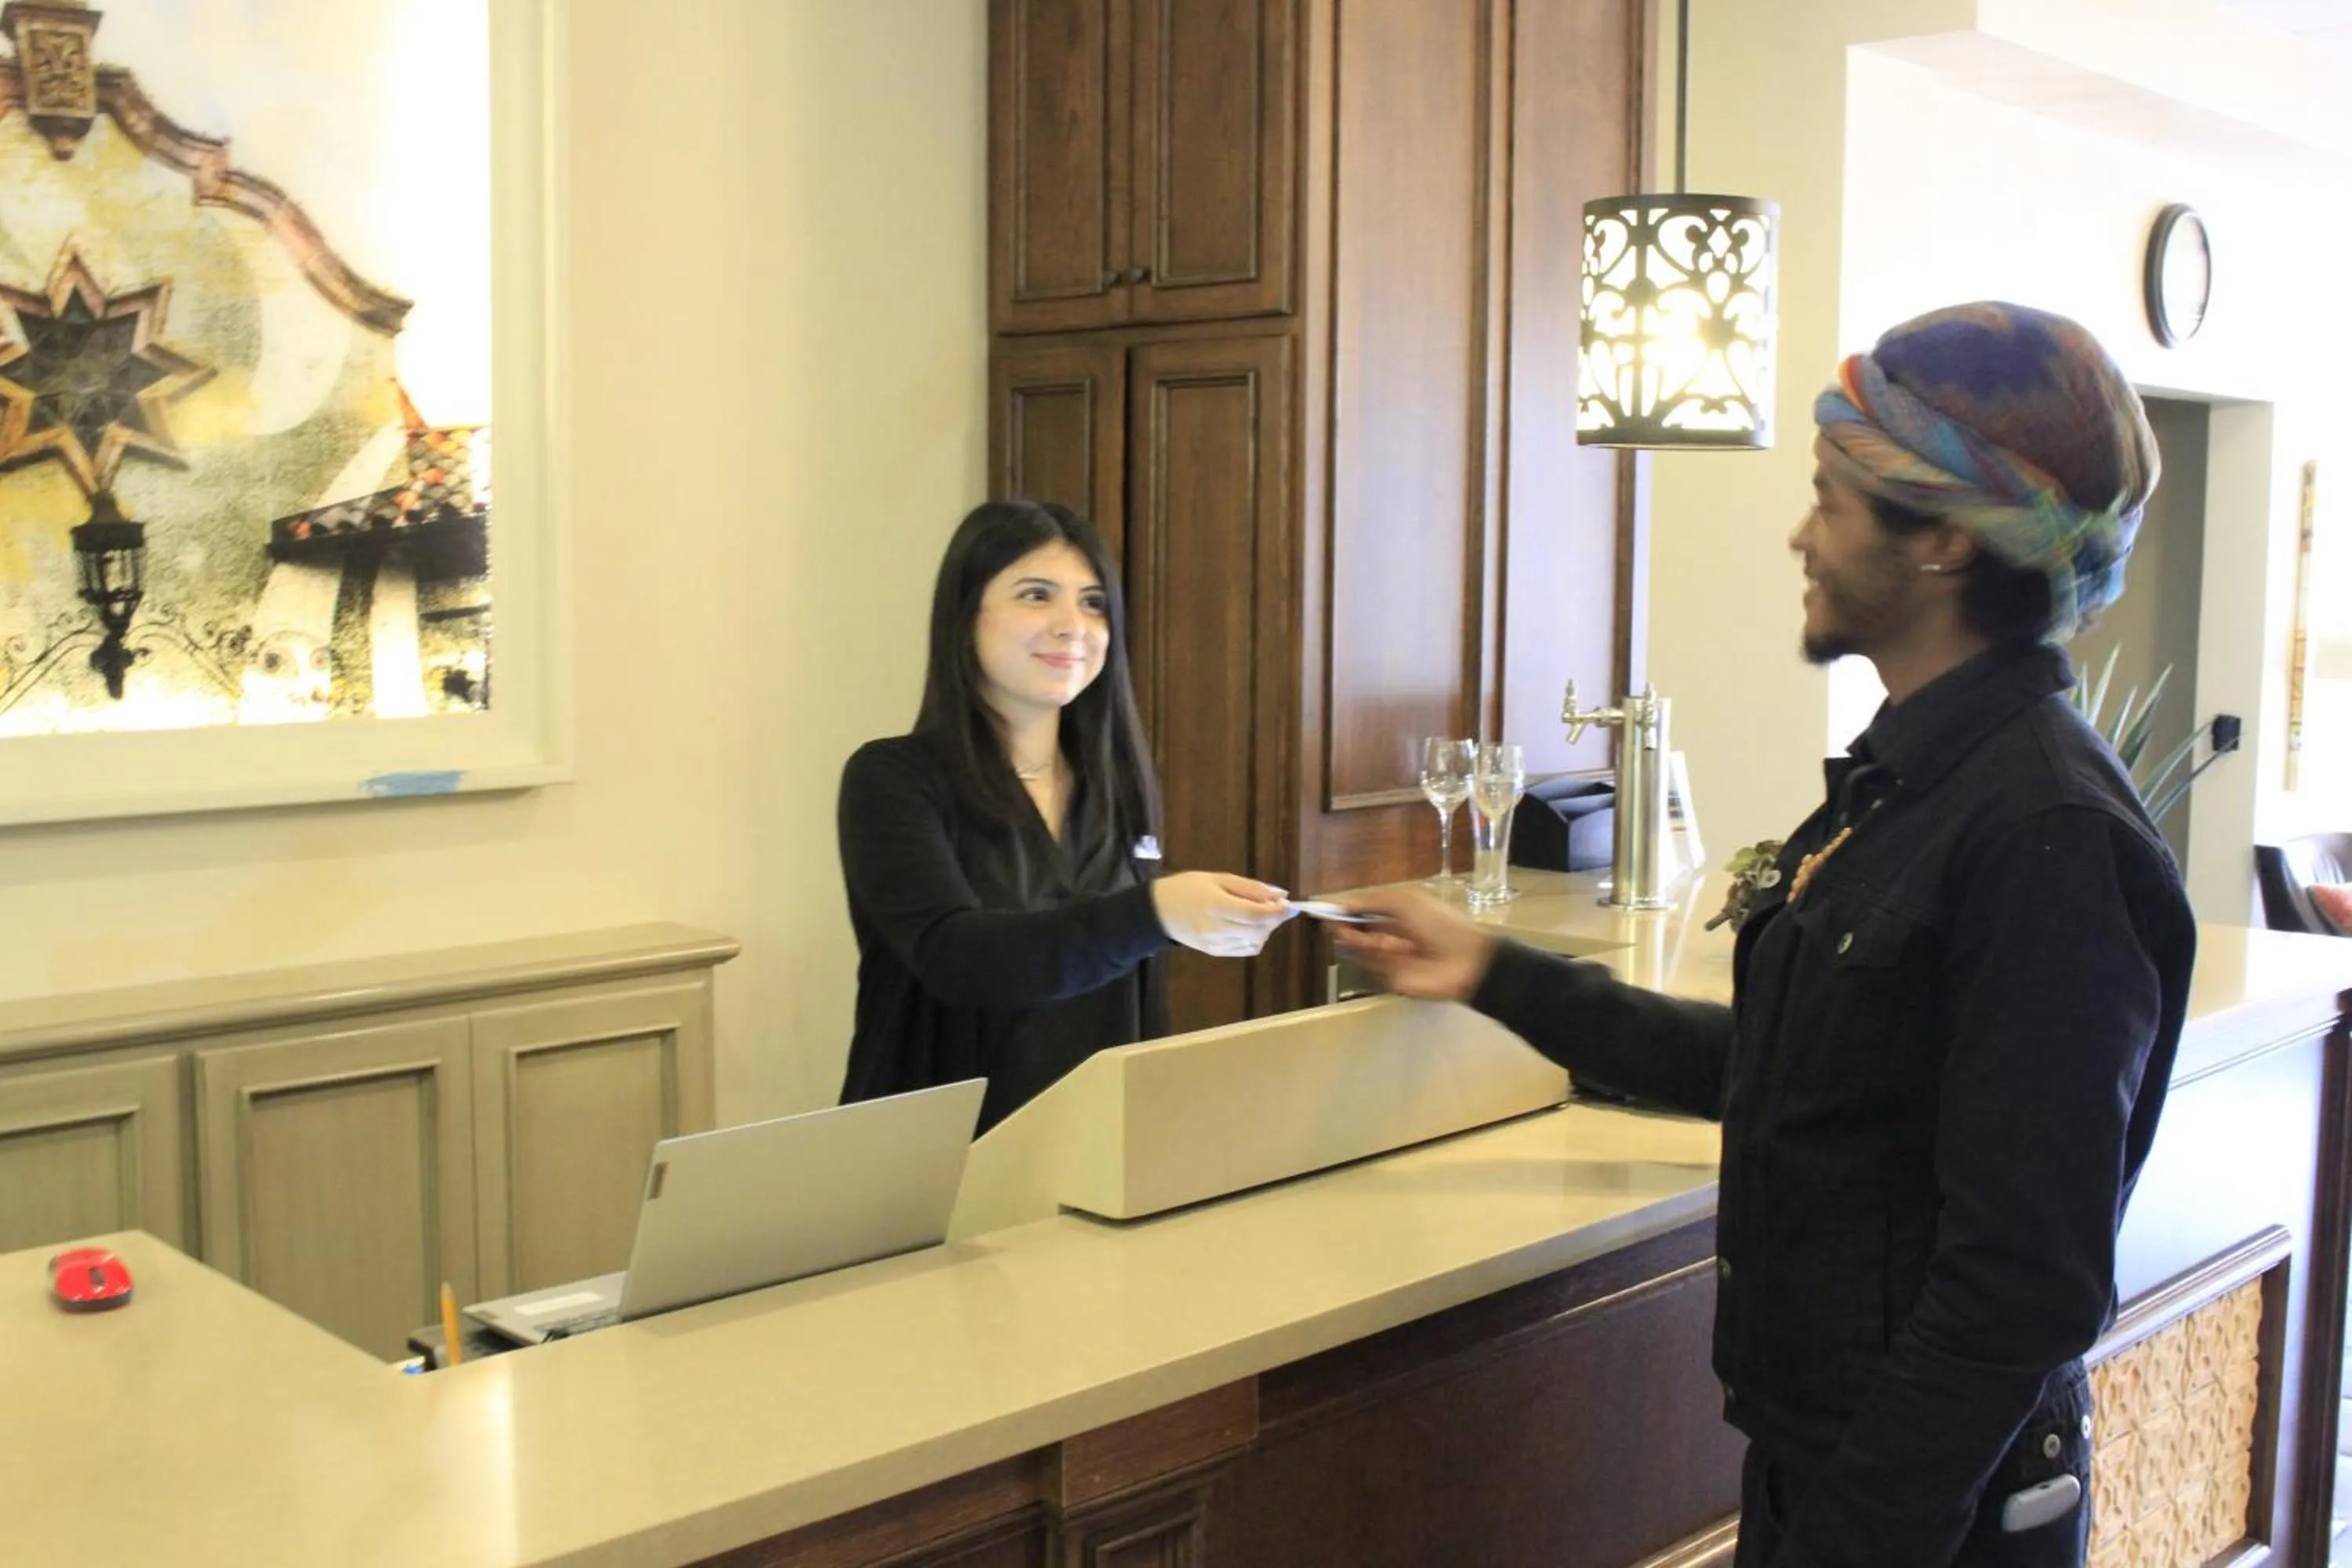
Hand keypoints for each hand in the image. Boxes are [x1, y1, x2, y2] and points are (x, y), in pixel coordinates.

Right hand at [1151, 871, 1293, 956]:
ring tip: (1257, 914)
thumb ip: (1251, 887)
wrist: (1158, 911)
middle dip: (1274, 920)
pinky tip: (1247, 926)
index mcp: (1216, 905)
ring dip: (1265, 930)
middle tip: (1275, 906)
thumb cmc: (1188, 887)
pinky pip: (1245, 949)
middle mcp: (1216, 929)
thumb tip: (1281, 895)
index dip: (1278, 912)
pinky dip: (1254, 939)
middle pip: (1259, 931)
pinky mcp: (1215, 953)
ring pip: (1255, 943)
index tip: (1290, 905)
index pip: (1256, 914)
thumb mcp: (1219, 878)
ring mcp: (1215, 944)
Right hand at [1329, 888, 1496, 1002]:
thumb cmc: (1438, 923)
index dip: (1347, 913)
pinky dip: (1375, 957)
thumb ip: (1374, 901)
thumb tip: (1345, 904)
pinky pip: (1374, 967)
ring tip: (1364, 937)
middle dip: (1347, 928)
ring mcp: (1392, 960)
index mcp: (1397, 917)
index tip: (1329, 912)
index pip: (1364, 915)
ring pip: (1363, 951)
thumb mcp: (1405, 901)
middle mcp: (1392, 937)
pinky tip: (1384, 949)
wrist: (1464, 958)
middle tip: (1336, 925)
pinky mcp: (1393, 979)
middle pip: (1358, 934)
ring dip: (1360, 941)